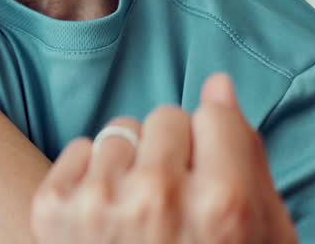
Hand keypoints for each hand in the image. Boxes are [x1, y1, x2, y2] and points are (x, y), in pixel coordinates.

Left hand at [31, 74, 296, 243]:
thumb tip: (218, 85)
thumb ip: (247, 158)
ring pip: (120, 131)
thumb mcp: (262, 235)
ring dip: (130, 164)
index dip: (214, 145)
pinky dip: (92, 176)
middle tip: (175, 202)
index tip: (211, 176)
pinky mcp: (53, 208)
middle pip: (165, 117)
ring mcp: (99, 204)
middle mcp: (157, 198)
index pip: (213, 114)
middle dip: (172, 151)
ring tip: (140, 216)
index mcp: (220, 206)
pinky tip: (107, 218)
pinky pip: (81, 147)